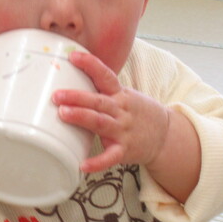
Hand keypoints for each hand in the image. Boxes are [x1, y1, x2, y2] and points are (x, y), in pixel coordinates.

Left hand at [52, 51, 169, 172]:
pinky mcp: (125, 150)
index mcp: (120, 94)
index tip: (73, 56)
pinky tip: (82, 165)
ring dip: (82, 118)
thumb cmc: (138, 113)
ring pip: (101, 123)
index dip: (90, 65)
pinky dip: (97, 162)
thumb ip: (103, 91)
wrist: (165, 135)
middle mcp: (121, 111)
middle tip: (57, 95)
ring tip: (63, 114)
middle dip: (77, 97)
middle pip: (98, 101)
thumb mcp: (125, 96)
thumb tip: (70, 79)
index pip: (106, 76)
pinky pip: (110, 157)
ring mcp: (123, 130)